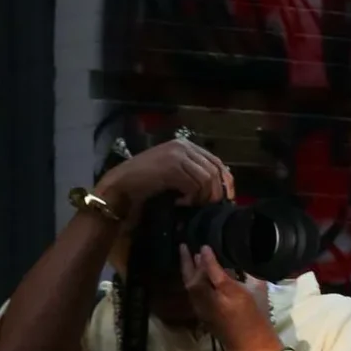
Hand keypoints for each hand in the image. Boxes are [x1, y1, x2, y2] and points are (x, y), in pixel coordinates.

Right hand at [95, 139, 233, 226]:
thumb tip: (221, 187)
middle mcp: (183, 146)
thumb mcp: (176, 173)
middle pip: (215, 172)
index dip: (226, 182)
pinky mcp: (172, 166)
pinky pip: (194, 185)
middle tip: (206, 206)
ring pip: (207, 180)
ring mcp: (177, 154)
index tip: (228, 199)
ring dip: (202, 197)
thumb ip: (195, 172)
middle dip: (215, 193)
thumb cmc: (147, 181)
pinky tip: (180, 202)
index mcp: (186, 145)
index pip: (217, 162)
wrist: (122, 184)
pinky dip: (191, 198)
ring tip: (189, 203)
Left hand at [178, 246, 278, 350]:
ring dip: (190, 271)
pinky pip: (196, 293)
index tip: (204, 245)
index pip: (208, 269)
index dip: (206, 257)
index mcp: (216, 292)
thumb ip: (241, 276)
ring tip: (190, 259)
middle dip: (189, 262)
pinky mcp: (207, 316)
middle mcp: (205, 300)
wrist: (253, 348)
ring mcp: (204, 309)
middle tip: (184, 246)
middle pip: (193, 277)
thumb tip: (231, 264)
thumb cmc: (257, 320)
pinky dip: (195, 282)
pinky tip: (201, 279)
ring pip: (192, 286)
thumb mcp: (253, 293)